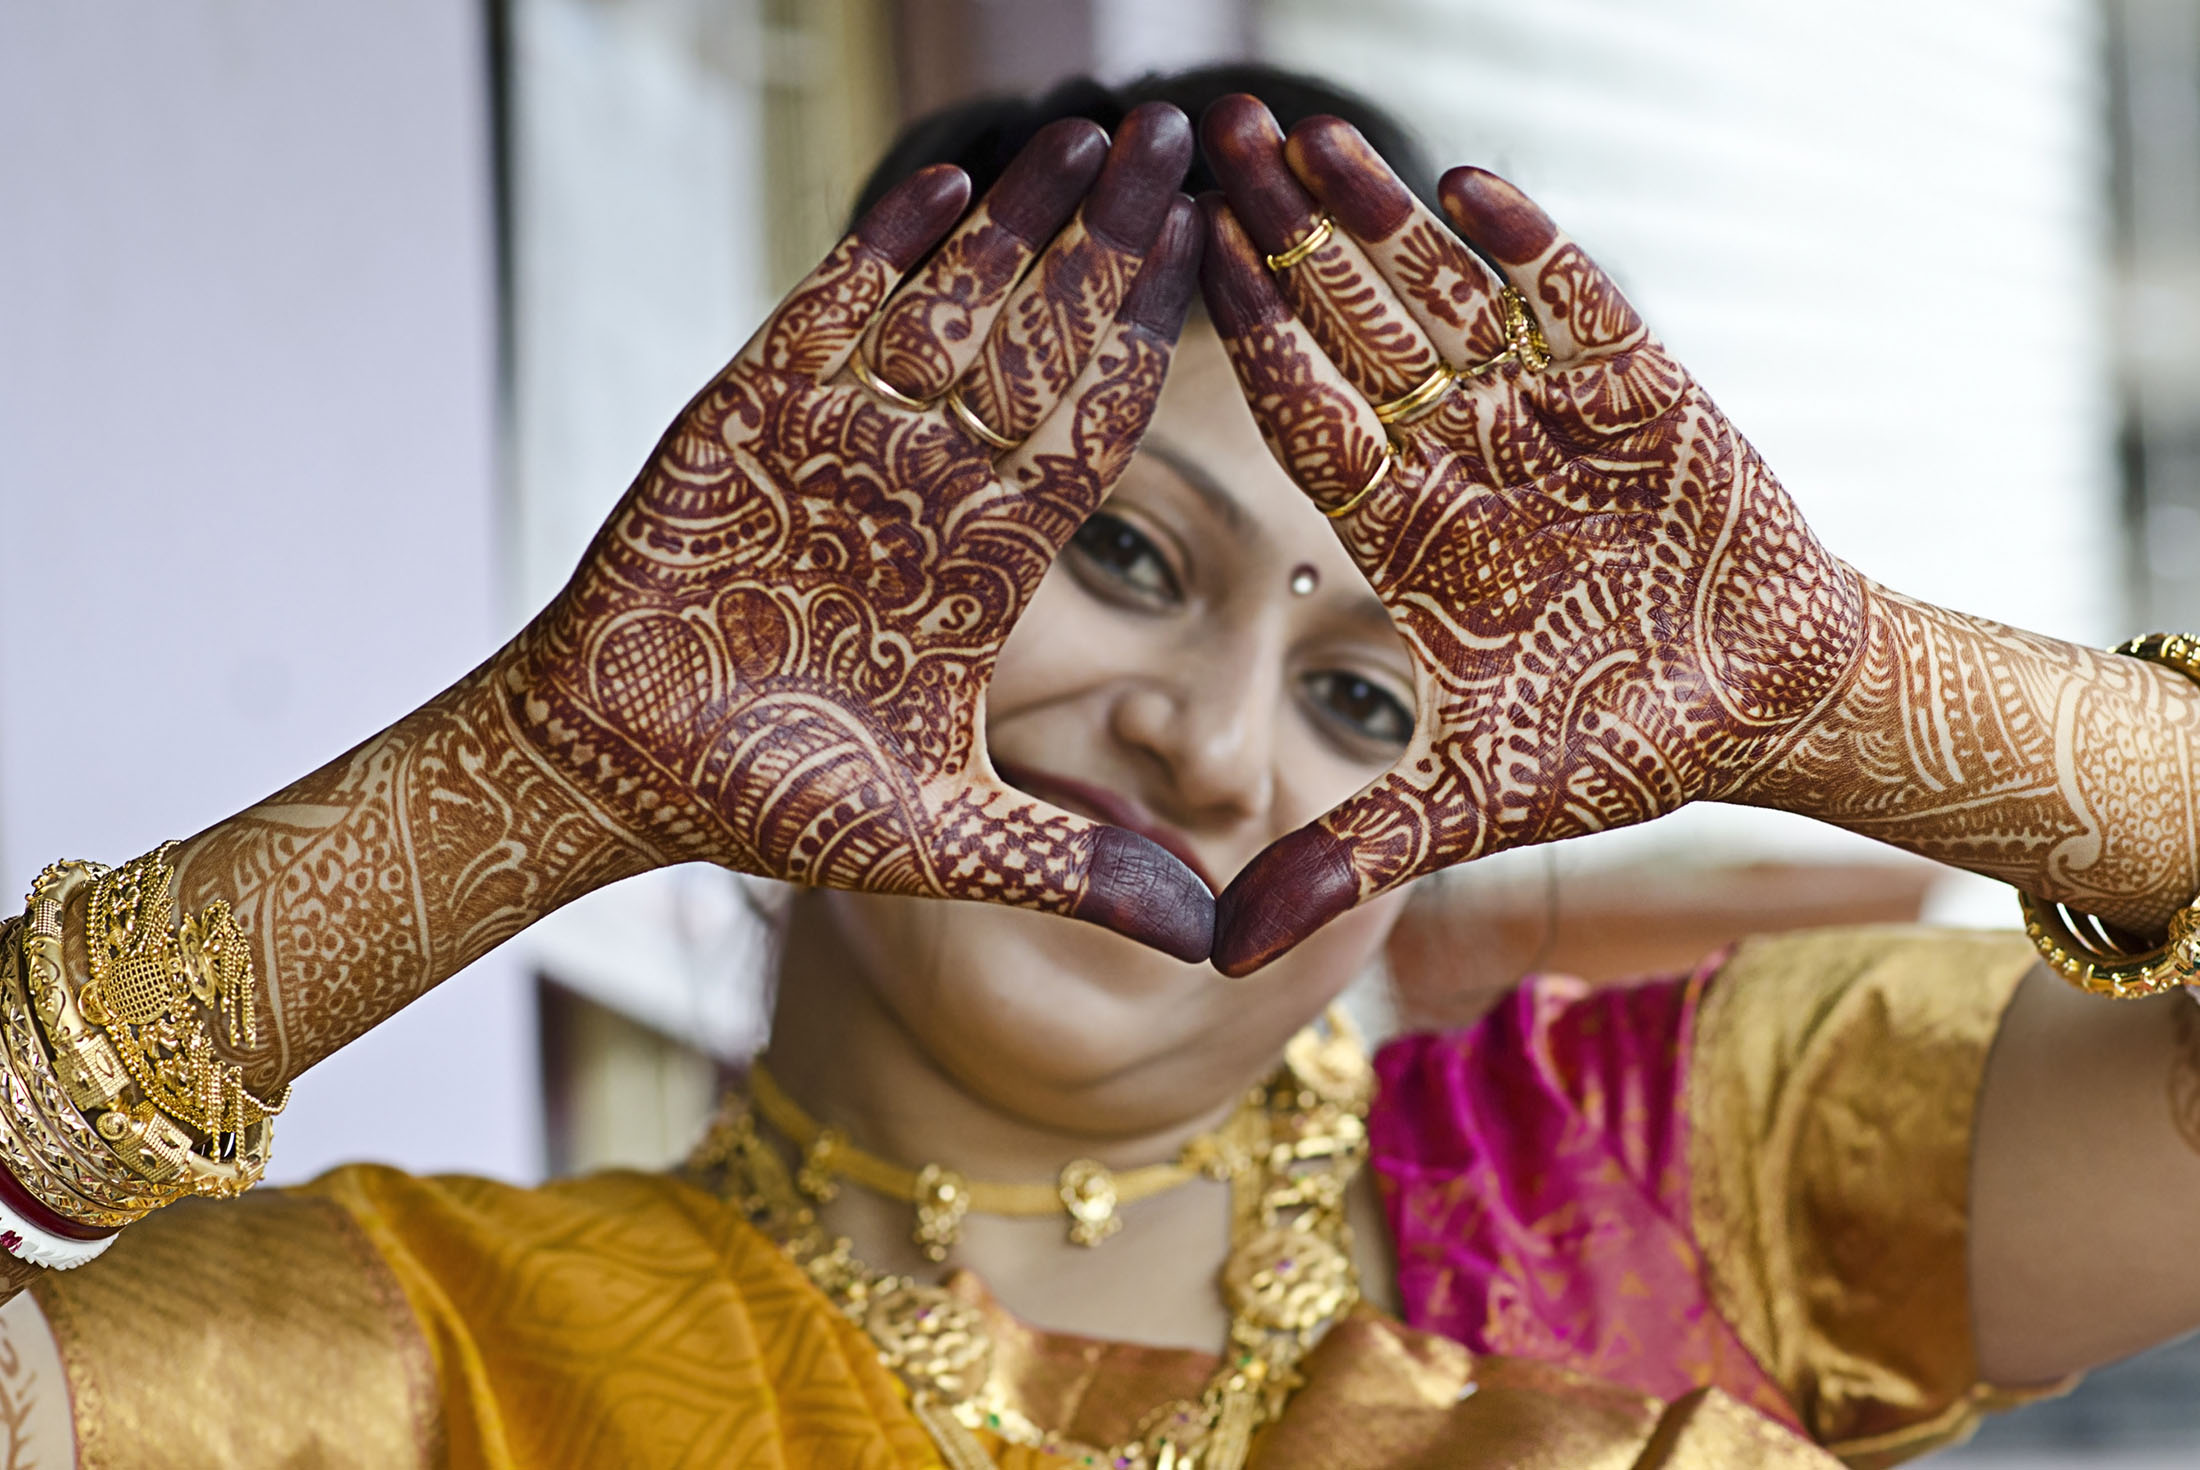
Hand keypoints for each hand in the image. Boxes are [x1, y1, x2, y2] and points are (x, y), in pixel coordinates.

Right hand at [504, 106, 1212, 959]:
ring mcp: (839, 442)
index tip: (1235, 269)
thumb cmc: (769, 800)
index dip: (1162, 348)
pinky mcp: (748, 418)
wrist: (616, 770)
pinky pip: (826, 315)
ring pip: (950, 308)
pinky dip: (883, 252)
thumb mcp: (943, 839)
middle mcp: (926, 485)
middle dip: (1115, 245)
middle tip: (1194, 143)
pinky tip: (953, 181)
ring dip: (1022, 223)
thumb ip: (1071, 866)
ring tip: (1098, 134)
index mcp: (985, 564)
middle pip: (1043, 342)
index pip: (1096, 431)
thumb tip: (1213, 938)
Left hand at [1197, 97, 1865, 973]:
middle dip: (1289, 237)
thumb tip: (1216, 947)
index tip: (1179, 265)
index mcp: (1405, 531)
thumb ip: (1355, 850)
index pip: (1307, 417)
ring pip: (1446, 295)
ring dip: (1382, 216)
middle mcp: (1458, 452)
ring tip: (1310, 134)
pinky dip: (1530, 250)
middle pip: (1354, 326)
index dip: (1248, 344)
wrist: (1766, 703)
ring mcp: (1543, 409)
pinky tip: (1470, 188)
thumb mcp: (1475, 801)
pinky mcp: (1640, 384)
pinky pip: (1575, 301)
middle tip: (1217, 138)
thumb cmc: (1619, 743)